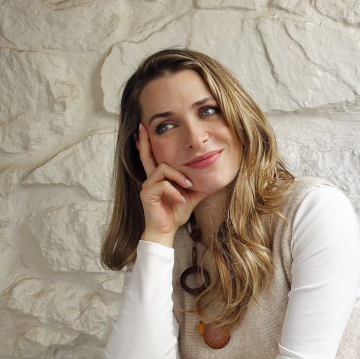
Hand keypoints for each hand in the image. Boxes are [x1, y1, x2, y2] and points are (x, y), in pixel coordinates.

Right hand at [137, 124, 205, 242]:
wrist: (166, 231)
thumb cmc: (176, 213)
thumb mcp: (191, 196)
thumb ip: (199, 185)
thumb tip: (216, 178)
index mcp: (159, 177)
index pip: (153, 157)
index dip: (148, 143)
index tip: (145, 128)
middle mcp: (150, 179)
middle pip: (146, 155)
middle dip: (145, 141)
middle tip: (144, 127)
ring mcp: (147, 186)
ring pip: (163, 168)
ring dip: (179, 177)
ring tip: (188, 187)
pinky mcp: (147, 194)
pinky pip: (163, 184)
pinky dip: (175, 191)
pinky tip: (181, 200)